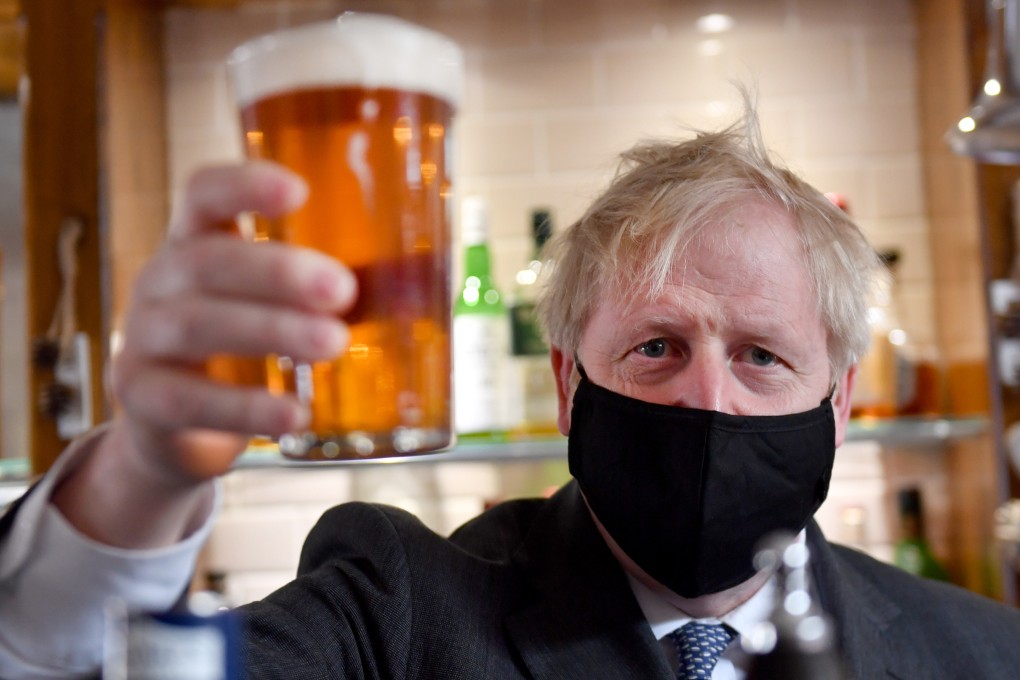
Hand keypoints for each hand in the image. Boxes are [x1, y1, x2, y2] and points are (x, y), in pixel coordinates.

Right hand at [52, 162, 355, 547]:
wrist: (175, 430)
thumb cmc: (242, 351)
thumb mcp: (275, 310)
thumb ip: (329, 292)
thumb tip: (425, 281)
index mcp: (196, 243)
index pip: (204, 194)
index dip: (244, 185)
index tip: (299, 191)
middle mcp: (162, 282)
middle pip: (207, 260)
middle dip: (277, 271)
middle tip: (342, 289)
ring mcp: (144, 339)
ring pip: (196, 326)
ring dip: (271, 331)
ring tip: (333, 343)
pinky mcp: (144, 398)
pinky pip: (188, 399)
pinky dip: (245, 407)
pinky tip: (294, 414)